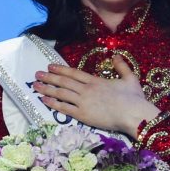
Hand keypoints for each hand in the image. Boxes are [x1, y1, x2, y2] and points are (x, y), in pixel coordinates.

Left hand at [34, 56, 160, 136]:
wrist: (134, 114)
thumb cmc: (134, 99)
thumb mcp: (130, 78)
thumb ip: (121, 66)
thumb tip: (115, 55)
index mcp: (96, 81)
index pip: (74, 73)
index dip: (61, 70)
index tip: (50, 67)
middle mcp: (87, 89)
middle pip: (64, 82)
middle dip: (49, 78)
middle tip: (36, 75)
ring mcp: (83, 102)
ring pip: (61, 93)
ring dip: (47, 89)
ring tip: (35, 86)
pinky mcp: (83, 115)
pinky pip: (64, 108)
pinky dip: (53, 103)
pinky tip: (44, 100)